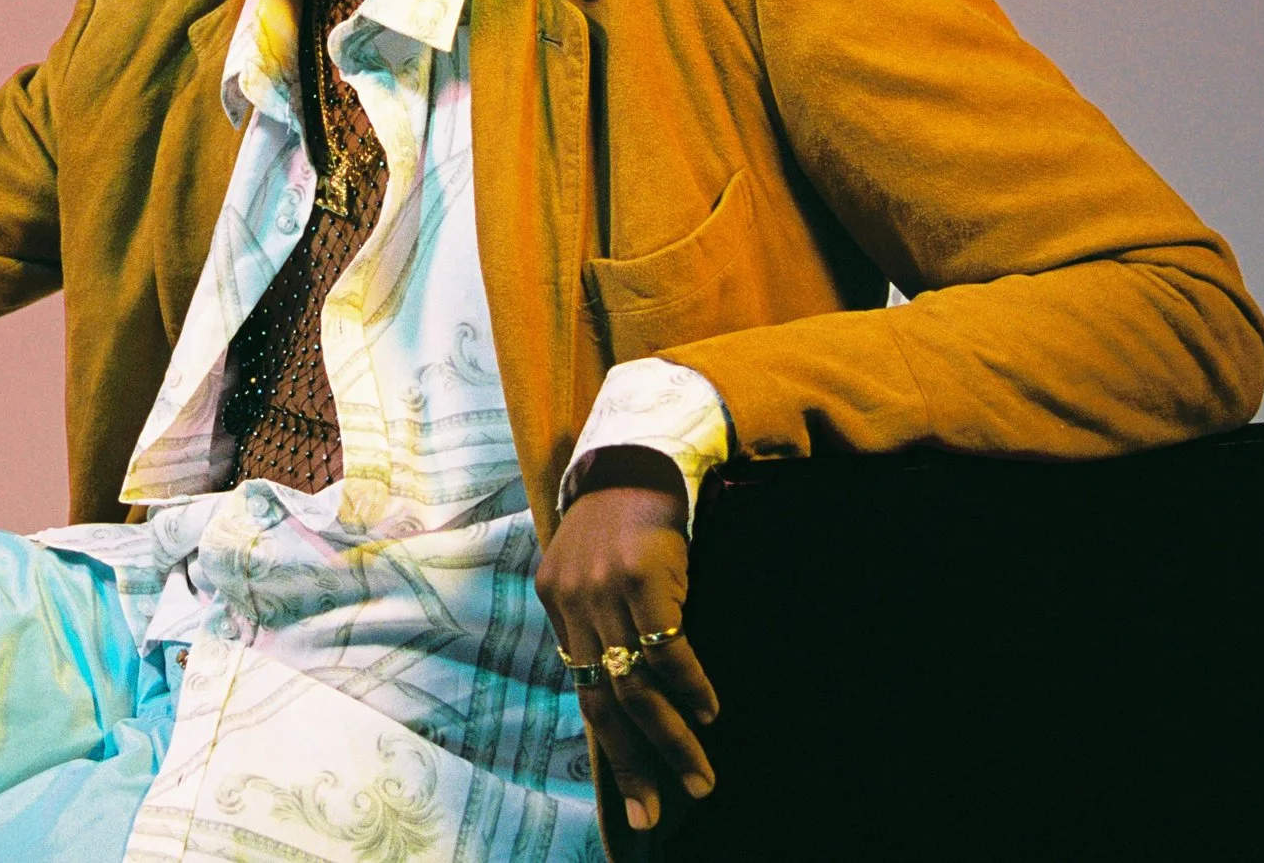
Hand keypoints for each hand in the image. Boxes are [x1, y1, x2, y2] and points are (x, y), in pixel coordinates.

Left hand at [537, 477, 719, 831]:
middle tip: (659, 810)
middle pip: (602, 701)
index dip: (610, 746)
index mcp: (555, 600)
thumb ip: (599, 619)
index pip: (581, 690)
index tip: (634, 794)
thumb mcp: (594, 567)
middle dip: (634, 762)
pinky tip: (709, 711)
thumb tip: (629, 685)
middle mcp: (571, 600)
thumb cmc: (624, 515)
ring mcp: (604, 589)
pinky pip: (665, 649)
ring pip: (634, 685)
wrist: (640, 453)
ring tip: (699, 774)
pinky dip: (689, 687)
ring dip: (671, 737)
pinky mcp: (642, 576)